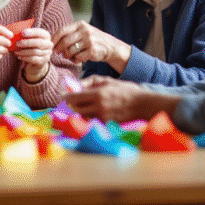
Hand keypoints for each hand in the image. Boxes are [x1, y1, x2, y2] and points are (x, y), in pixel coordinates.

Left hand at [13, 27, 52, 82]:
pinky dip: (25, 58)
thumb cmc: (31, 45)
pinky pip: (34, 59)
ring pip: (35, 52)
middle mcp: (49, 43)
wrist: (36, 58)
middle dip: (27, 43)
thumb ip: (25, 35)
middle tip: (17, 43)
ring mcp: (48, 52)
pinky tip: (19, 57)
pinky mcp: (45, 60)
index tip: (22, 33)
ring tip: (16, 52)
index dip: (31, 32)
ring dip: (24, 52)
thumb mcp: (29, 38)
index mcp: (46, 35)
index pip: (40, 32)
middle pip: (39, 43)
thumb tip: (16, 33)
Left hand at [52, 21, 131, 73]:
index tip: (50, 44)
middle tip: (56, 52)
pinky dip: (76, 60)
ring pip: (71, 50)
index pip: (62, 31)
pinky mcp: (92, 51)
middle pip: (65, 41)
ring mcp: (90, 41)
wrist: (110, 46)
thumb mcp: (82, 31)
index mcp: (80, 25)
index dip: (54, 38)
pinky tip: (79, 59)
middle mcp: (85, 31)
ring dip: (68, 55)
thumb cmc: (91, 39)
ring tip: (70, 56)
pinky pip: (78, 57)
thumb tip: (52, 41)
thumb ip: (69, 34)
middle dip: (59, 48)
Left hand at [65, 75, 179, 122]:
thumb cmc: (126, 90)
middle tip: (71, 100)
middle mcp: (99, 107)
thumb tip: (77, 84)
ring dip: (80, 110)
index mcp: (98, 94)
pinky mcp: (107, 124)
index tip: (62, 95)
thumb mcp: (108, 81)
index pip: (75, 97)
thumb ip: (91, 81)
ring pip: (83, 115)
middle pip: (76, 108)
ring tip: (84, 104)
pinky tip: (93, 110)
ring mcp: (102, 117)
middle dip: (72, 104)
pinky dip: (89, 116)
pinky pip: (92, 120)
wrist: (142, 105)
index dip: (66, 96)